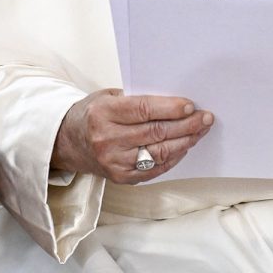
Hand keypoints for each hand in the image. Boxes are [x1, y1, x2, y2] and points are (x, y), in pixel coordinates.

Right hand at [51, 89, 213, 183]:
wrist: (67, 142)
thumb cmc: (91, 114)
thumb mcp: (106, 96)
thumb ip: (135, 97)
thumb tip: (173, 101)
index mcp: (104, 114)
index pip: (144, 110)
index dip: (171, 108)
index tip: (191, 106)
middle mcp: (108, 140)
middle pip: (156, 132)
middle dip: (186, 125)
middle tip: (205, 118)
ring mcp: (114, 162)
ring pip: (159, 153)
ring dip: (185, 141)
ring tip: (200, 131)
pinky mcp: (121, 177)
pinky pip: (155, 169)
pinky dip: (173, 158)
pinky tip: (185, 147)